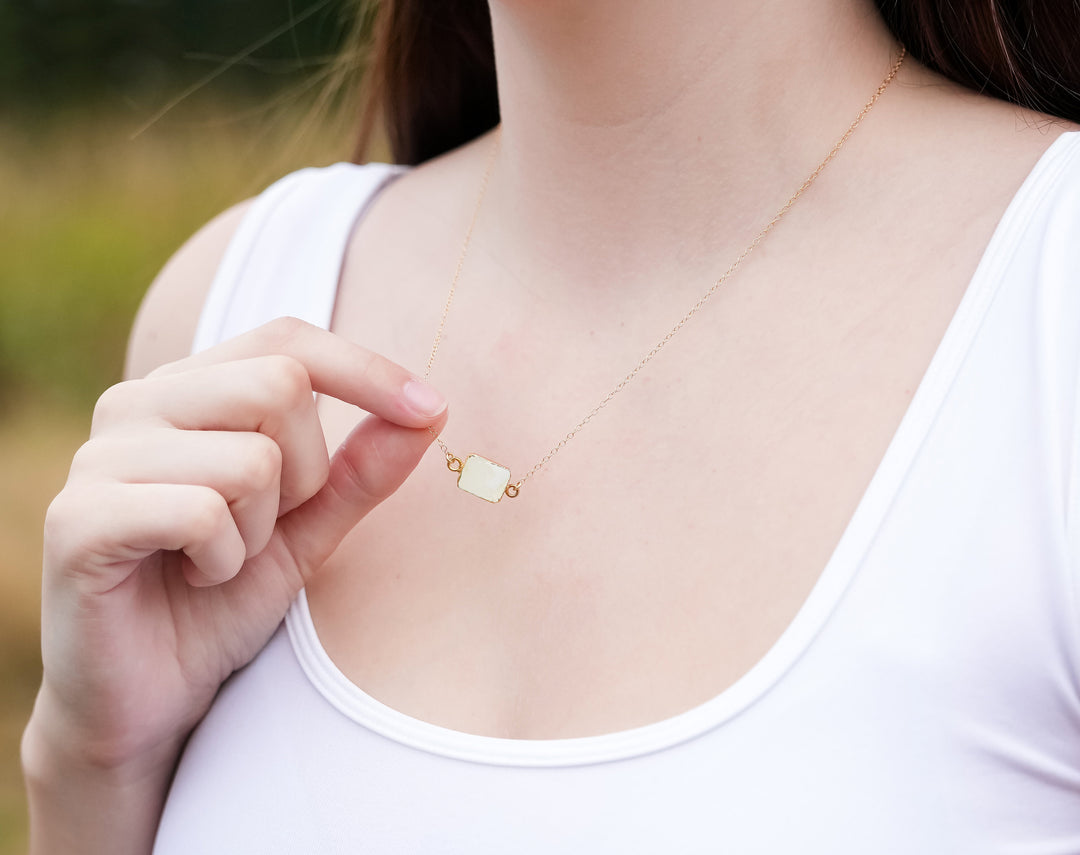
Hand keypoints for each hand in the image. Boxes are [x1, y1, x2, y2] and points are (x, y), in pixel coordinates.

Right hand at [29, 317, 446, 775]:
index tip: (430, 409)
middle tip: (267, 528)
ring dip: (261, 530)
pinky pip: (202, 512)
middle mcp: (137, 404)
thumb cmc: (221, 602)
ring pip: (251, 458)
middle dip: (307, 473)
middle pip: (279, 385)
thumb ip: (360, 471)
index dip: (365, 369)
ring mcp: (100, 457)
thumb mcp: (308, 530)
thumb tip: (430, 411)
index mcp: (188, 391)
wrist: (149, 701)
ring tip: (218, 560)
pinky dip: (222, 561)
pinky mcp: (78, 520)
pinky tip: (192, 580)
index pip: (288, 339)